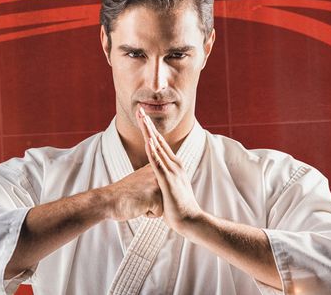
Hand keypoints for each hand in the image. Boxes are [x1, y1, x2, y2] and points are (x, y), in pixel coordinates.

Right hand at [101, 164, 163, 220]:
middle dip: (154, 201)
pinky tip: (137, 205)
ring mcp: (156, 185)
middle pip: (167, 196)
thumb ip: (154, 178)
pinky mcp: (155, 197)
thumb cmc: (124, 193)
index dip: (153, 194)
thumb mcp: (142, 179)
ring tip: (138, 200)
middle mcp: (158, 174)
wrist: (108, 200)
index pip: (166, 187)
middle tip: (139, 195)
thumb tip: (168, 183)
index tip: (142, 190)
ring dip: (151, 207)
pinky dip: (148, 214)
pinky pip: (158, 213)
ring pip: (163, 205)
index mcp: (155, 167)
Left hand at [136, 107, 202, 233]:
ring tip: (142, 119)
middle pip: (158, 140)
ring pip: (158, 148)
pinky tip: (148, 142)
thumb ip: (163, 180)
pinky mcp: (168, 181)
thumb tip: (157, 178)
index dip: (150, 129)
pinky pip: (158, 164)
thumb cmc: (178, 208)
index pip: (159, 142)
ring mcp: (172, 172)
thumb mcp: (169, 189)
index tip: (143, 116)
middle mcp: (174, 164)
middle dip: (148, 124)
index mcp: (174, 165)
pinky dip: (153, 152)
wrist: (190, 221)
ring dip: (149, 133)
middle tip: (140, 109)